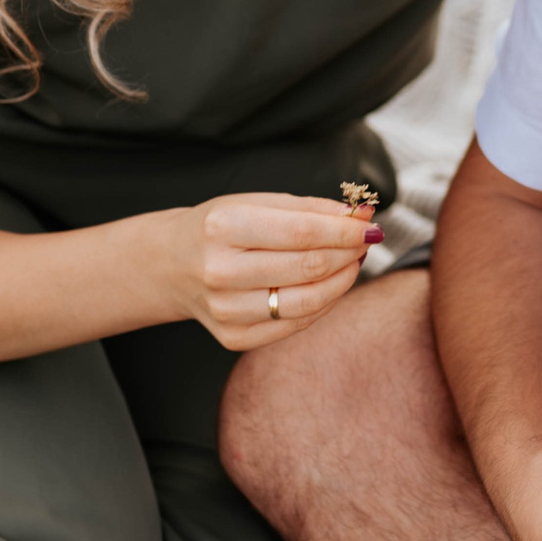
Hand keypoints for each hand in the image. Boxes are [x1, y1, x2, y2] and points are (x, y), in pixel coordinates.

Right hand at [176, 193, 377, 349]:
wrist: (169, 265)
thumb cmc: (219, 227)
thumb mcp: (255, 202)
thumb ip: (309, 208)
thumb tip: (362, 215)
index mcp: (223, 227)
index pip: (304, 232)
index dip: (346, 230)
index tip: (371, 224)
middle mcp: (220, 272)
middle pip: (310, 267)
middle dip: (350, 253)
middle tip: (366, 241)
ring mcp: (226, 311)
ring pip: (309, 301)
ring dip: (344, 280)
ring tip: (352, 262)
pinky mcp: (233, 338)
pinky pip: (296, 324)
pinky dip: (323, 303)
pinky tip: (329, 284)